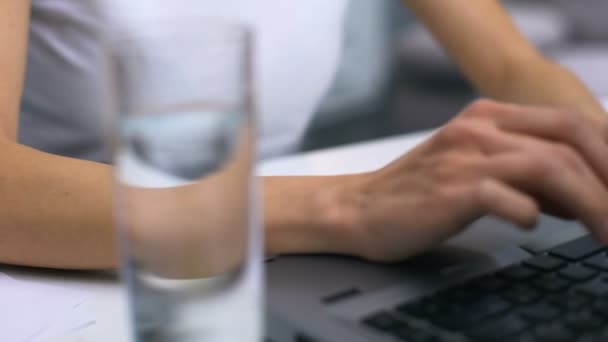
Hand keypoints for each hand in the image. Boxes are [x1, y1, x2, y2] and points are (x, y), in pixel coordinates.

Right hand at [331, 99, 607, 261]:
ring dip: (589, 204)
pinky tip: (528, 226)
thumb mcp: (471, 167)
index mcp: (486, 117)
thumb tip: (575, 197)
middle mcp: (478, 129)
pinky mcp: (452, 189)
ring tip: (604, 233)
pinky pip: (510, 199)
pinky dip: (531, 216)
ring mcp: (464, 157)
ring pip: (550, 168)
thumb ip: (520, 172)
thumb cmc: (415, 193)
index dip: (607, 157)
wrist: (360, 208)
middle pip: (568, 142)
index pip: (568, 124)